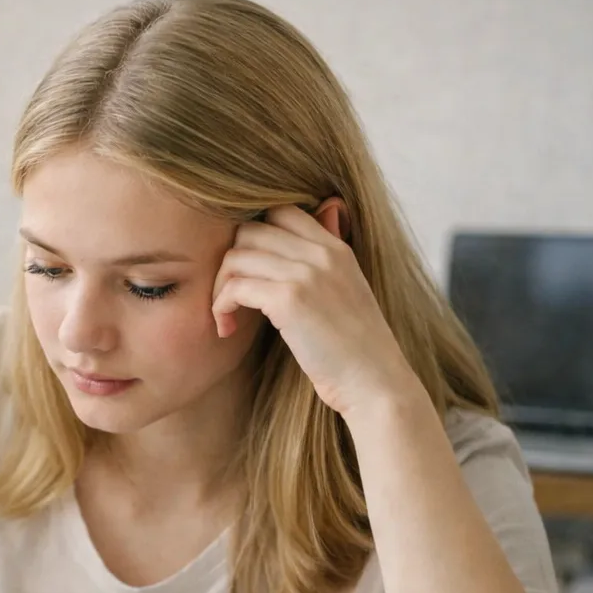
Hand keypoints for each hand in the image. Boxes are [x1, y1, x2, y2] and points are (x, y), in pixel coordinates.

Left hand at [210, 204, 419, 417]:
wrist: (373, 381)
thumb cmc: (354, 348)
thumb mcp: (347, 290)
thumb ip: (325, 259)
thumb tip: (323, 214)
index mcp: (335, 247)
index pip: (280, 211)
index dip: (253, 237)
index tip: (248, 272)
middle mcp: (321, 253)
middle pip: (249, 230)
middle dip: (229, 263)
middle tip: (229, 297)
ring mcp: (306, 273)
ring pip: (236, 256)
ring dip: (220, 288)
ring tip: (226, 317)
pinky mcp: (289, 299)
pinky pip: (235, 287)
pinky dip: (221, 307)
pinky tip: (227, 329)